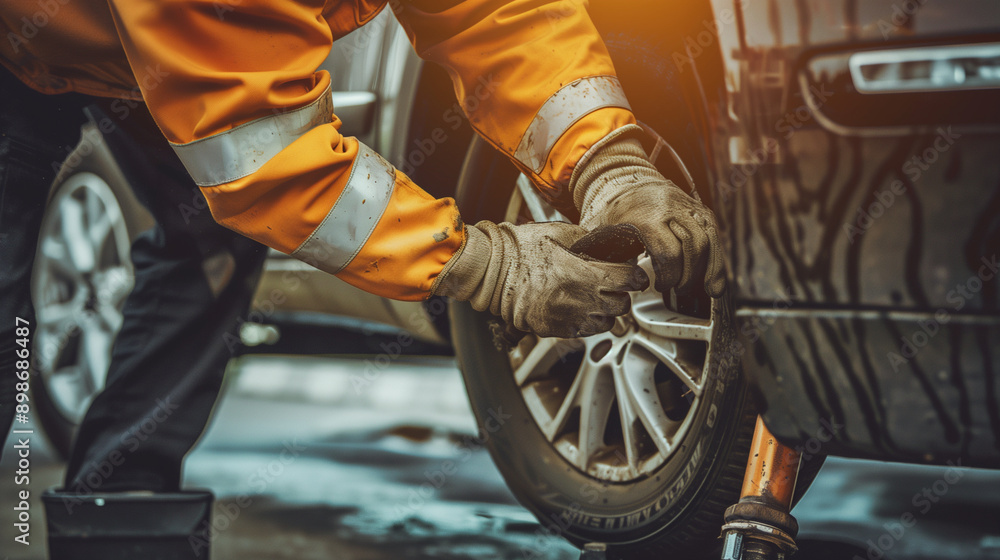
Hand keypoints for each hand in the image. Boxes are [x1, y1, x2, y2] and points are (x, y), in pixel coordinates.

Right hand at [433, 220, 648, 337]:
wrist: (490, 270)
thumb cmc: (518, 249)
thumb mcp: (557, 233)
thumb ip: (586, 238)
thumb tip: (606, 241)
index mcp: (581, 273)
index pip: (627, 280)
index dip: (636, 277)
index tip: (636, 276)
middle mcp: (576, 299)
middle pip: (621, 305)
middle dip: (622, 295)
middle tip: (616, 286)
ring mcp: (565, 317)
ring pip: (605, 324)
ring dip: (607, 312)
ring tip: (598, 300)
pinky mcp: (552, 329)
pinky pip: (583, 332)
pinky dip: (587, 323)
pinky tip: (580, 309)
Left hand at [573, 127, 725, 296]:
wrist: (628, 180)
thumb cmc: (617, 211)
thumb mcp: (606, 232)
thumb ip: (610, 256)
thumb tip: (617, 282)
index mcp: (647, 215)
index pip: (668, 251)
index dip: (668, 276)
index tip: (660, 286)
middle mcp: (672, 208)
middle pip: (693, 246)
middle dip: (689, 275)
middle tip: (679, 289)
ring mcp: (689, 207)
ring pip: (709, 239)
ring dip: (709, 269)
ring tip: (704, 288)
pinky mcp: (700, 209)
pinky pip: (715, 234)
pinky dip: (718, 258)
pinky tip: (716, 278)